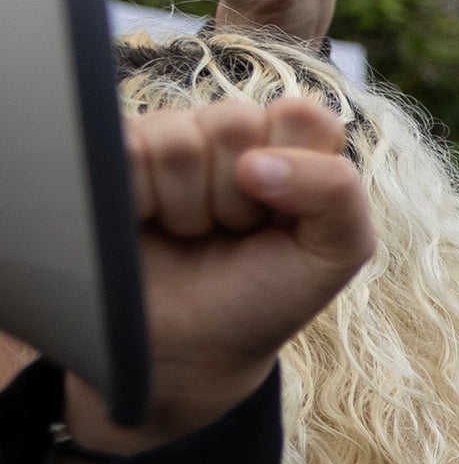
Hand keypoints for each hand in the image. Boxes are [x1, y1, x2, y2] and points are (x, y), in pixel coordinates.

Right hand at [66, 102, 373, 450]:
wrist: (187, 349)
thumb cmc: (264, 296)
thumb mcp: (335, 253)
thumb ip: (339, 194)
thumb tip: (255, 161)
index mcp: (291, 144)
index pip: (300, 114)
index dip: (294, 170)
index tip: (283, 217)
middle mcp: (229, 133)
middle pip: (232, 123)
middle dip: (235, 195)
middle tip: (230, 231)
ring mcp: (168, 139)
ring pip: (175, 139)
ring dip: (185, 205)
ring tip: (189, 231)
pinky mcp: (113, 155)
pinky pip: (122, 150)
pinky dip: (137, 200)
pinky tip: (144, 222)